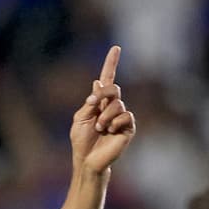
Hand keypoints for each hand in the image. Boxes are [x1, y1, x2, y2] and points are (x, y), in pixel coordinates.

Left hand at [70, 45, 135, 173]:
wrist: (88, 160)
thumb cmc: (81, 141)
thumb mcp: (80, 118)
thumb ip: (90, 101)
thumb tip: (98, 81)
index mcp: (100, 102)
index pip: (108, 79)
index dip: (111, 63)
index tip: (116, 48)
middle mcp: (112, 107)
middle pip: (114, 88)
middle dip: (103, 93)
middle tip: (93, 105)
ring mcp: (121, 117)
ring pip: (118, 103)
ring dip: (106, 116)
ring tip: (100, 129)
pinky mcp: (128, 128)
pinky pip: (126, 116)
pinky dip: (115, 122)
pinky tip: (109, 132)